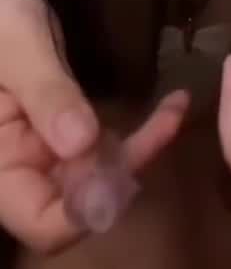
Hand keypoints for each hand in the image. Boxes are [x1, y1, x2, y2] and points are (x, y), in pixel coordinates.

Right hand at [0, 0, 188, 250]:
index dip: (87, 210)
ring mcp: (46, 153)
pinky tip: (171, 105)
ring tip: (174, 107)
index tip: (125, 168)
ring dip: (142, 148)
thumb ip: (46, 93)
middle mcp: (22, 170)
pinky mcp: (66, 133)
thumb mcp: (18, 46)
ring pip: (101, 176)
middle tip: (165, 121)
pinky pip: (106, 147)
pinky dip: (140, 132)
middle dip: (125, 171)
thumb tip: (83, 144)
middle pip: (80, 204)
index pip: (42, 222)